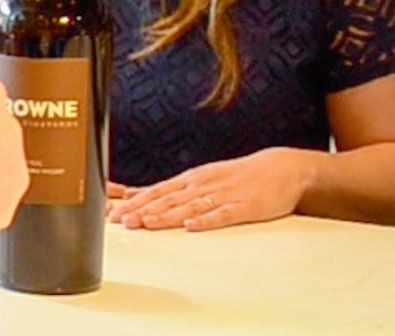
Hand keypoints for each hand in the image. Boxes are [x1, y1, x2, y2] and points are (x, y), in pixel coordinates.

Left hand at [107, 148, 313, 231]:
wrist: (280, 169)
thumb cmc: (239, 176)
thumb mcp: (204, 178)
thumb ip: (176, 191)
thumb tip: (143, 198)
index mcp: (193, 179)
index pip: (158, 191)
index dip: (136, 203)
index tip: (115, 214)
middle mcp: (203, 186)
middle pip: (169, 200)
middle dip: (143, 211)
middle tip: (122, 221)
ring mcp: (223, 196)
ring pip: (190, 207)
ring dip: (167, 216)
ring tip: (147, 224)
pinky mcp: (244, 207)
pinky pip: (222, 215)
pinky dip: (206, 220)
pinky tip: (193, 226)